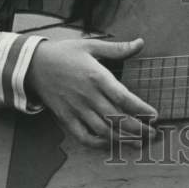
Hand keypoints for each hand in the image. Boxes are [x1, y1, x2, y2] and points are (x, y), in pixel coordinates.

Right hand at [26, 37, 156, 147]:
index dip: (141, 109)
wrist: (33, 65)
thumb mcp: (91, 45)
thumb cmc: (64, 53)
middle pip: (117, 118)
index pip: (123, 98)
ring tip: (138, 142)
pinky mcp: (66, 118)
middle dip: (138, 128)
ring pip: (103, 131)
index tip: (155, 115)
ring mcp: (76, 109)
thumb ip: (117, 48)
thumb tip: (140, 43)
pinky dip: (99, 144)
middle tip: (152, 133)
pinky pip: (84, 137)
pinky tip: (111, 144)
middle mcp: (87, 96)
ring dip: (122, 139)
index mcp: (96, 76)